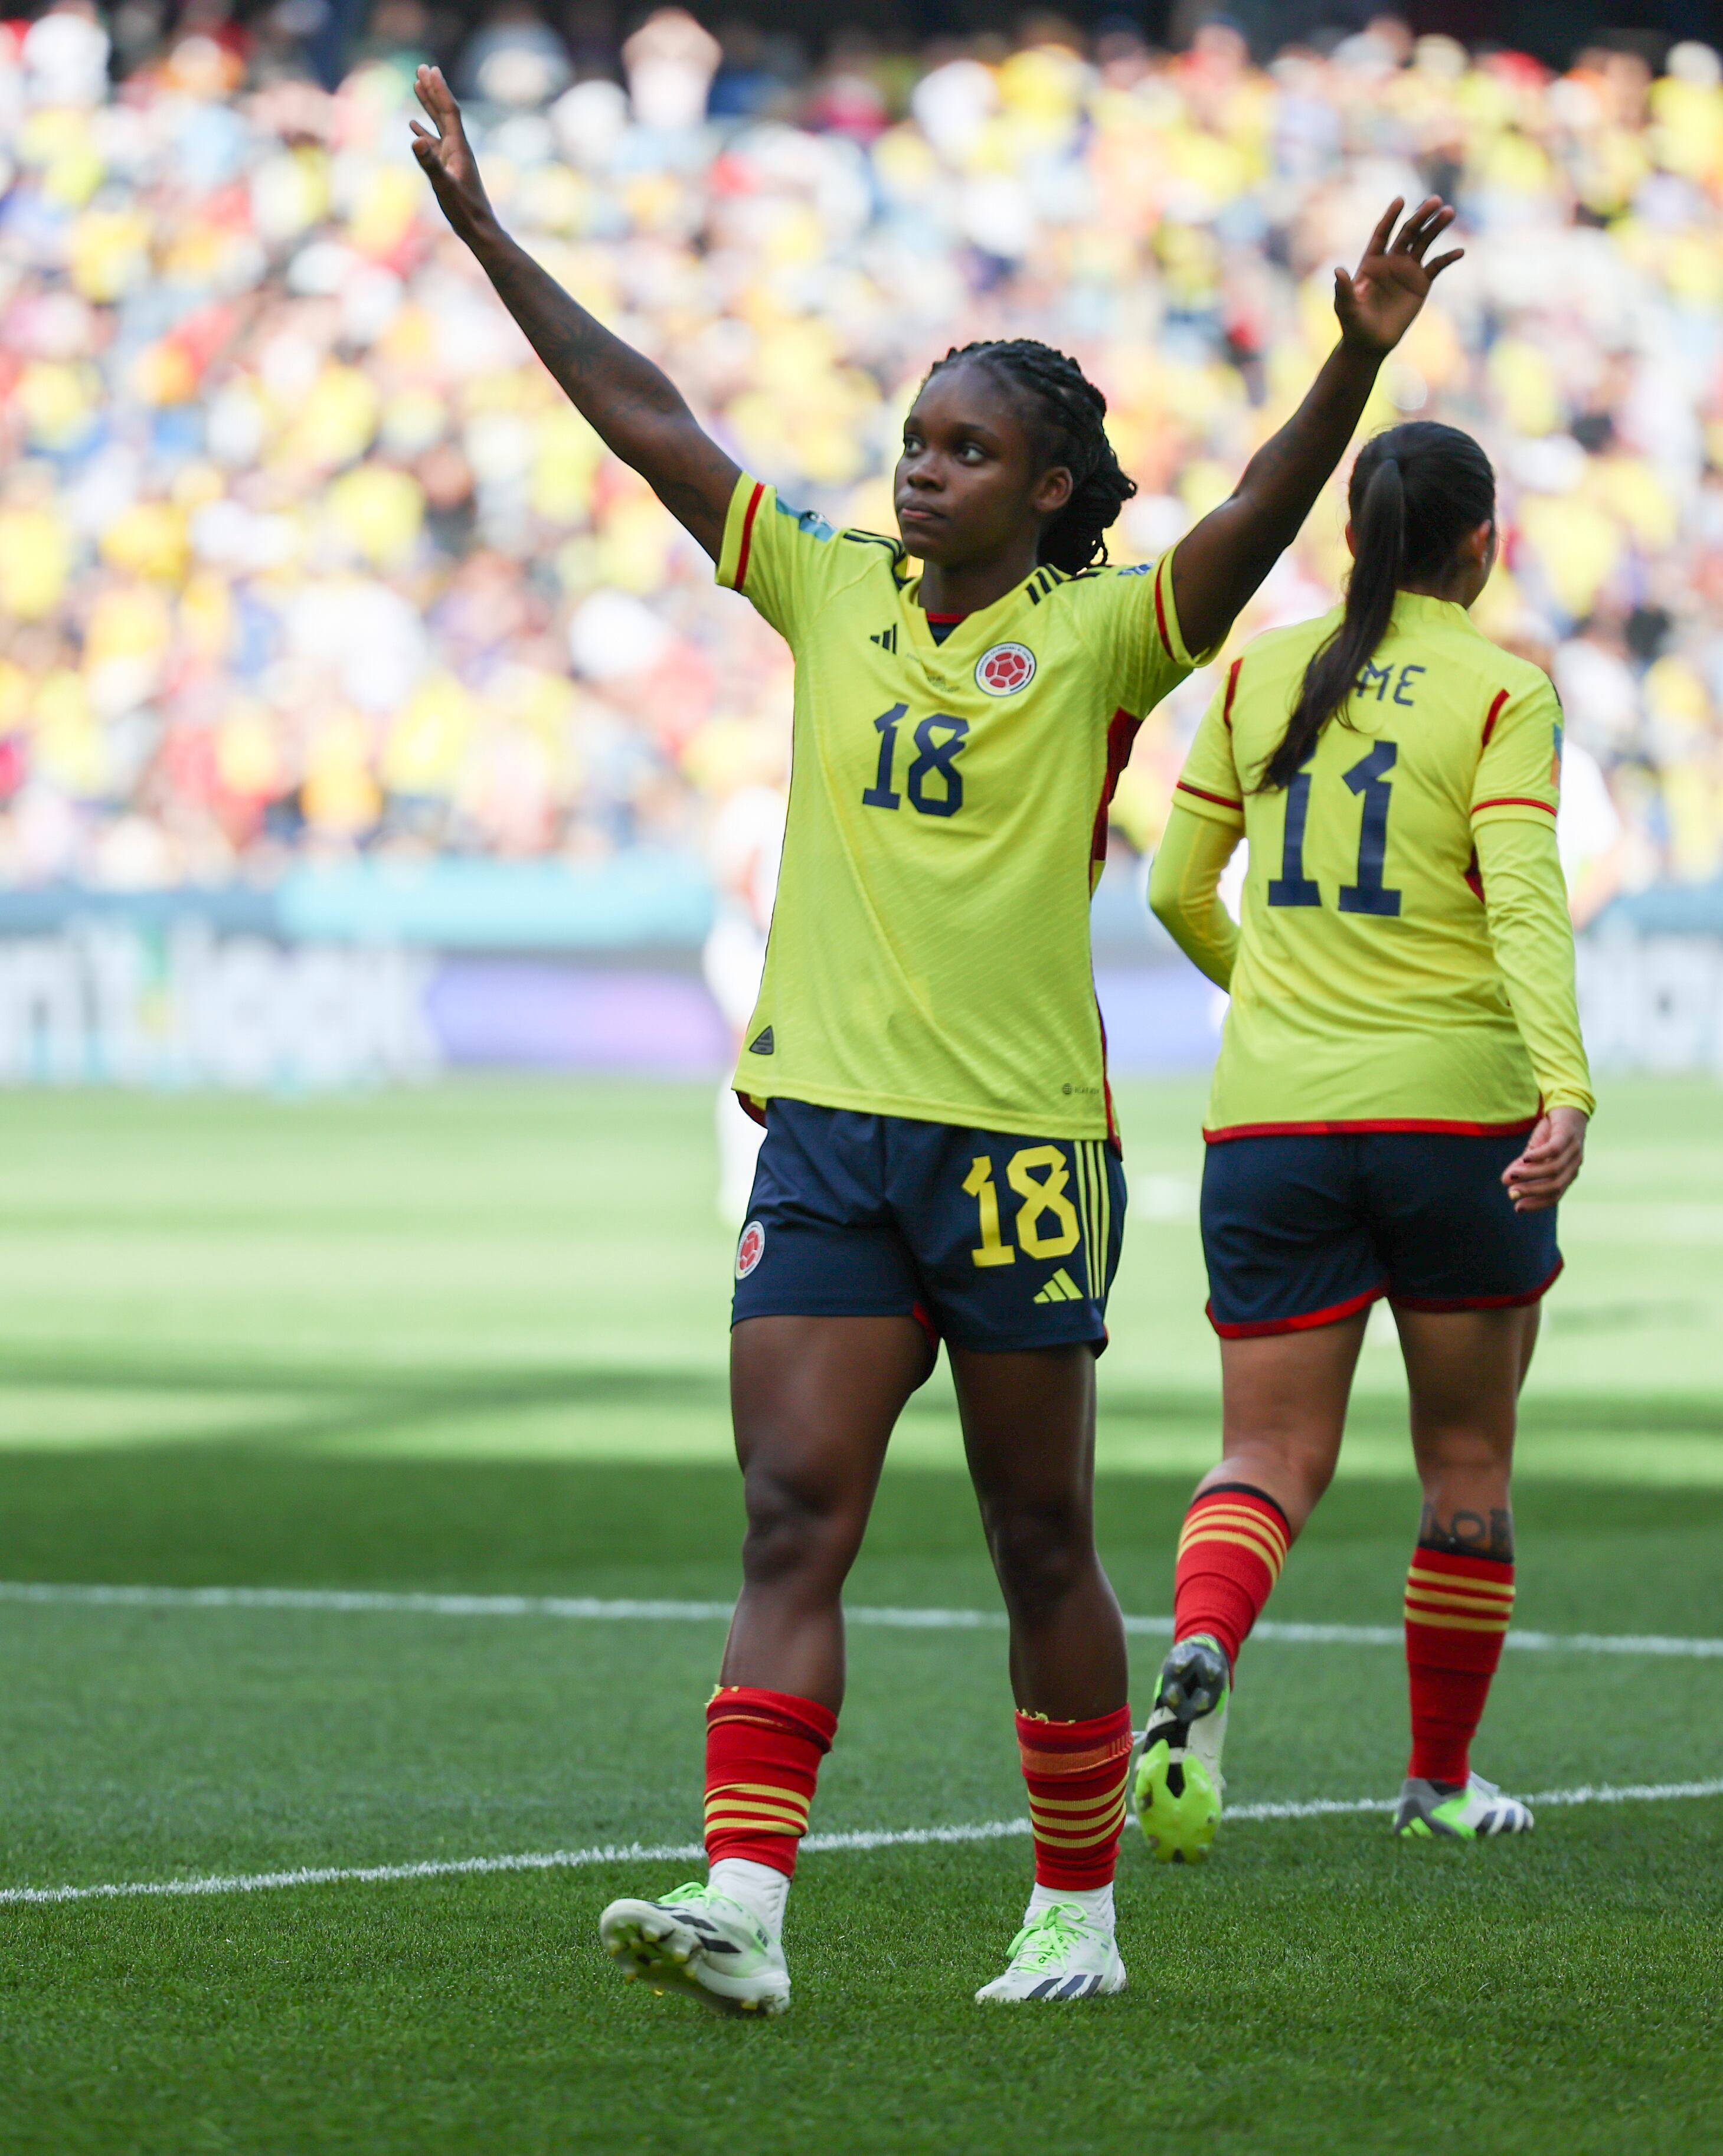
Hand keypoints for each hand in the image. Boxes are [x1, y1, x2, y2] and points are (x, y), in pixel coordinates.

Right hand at [410, 65, 494, 238]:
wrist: (479, 230)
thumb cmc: (464, 211)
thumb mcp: (444, 186)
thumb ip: (430, 163)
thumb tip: (415, 138)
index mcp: (459, 148)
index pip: (449, 111)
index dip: (439, 90)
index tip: (429, 70)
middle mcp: (458, 148)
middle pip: (444, 111)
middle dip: (433, 90)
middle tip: (422, 68)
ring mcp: (453, 158)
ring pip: (439, 124)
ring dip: (428, 105)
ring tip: (417, 86)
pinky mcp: (448, 168)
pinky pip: (434, 142)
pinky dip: (424, 130)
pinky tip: (414, 125)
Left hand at [1333, 196, 1461, 357]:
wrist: (1371, 343)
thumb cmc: (1354, 324)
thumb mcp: (1346, 307)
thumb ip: (1343, 289)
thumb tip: (1338, 271)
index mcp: (1372, 261)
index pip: (1382, 233)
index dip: (1391, 217)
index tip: (1400, 200)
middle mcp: (1391, 260)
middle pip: (1407, 233)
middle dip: (1420, 217)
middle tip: (1435, 201)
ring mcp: (1408, 270)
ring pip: (1424, 243)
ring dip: (1436, 228)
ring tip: (1449, 212)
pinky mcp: (1421, 283)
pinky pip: (1436, 266)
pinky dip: (1447, 258)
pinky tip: (1459, 251)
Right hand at [1502, 1106, 1586, 1213]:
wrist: (1567, 1107)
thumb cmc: (1551, 1133)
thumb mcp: (1535, 1153)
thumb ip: (1523, 1167)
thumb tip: (1505, 1181)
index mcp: (1568, 1174)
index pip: (1555, 1196)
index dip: (1537, 1204)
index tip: (1518, 1208)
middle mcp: (1574, 1165)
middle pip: (1555, 1185)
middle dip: (1532, 1191)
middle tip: (1512, 1193)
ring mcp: (1573, 1150)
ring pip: (1553, 1169)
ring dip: (1531, 1175)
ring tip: (1512, 1176)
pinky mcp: (1567, 1135)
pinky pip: (1554, 1150)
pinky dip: (1538, 1156)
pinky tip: (1524, 1158)